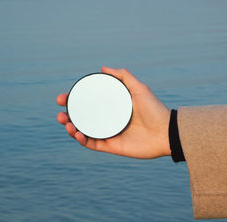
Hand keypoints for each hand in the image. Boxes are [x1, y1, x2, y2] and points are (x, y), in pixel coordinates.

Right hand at [56, 66, 170, 158]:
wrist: (166, 131)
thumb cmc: (154, 109)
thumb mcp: (139, 88)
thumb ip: (123, 76)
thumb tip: (103, 68)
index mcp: (112, 108)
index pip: (88, 104)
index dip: (73, 101)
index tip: (62, 97)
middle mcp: (108, 121)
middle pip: (83, 119)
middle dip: (67, 116)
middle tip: (60, 113)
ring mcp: (109, 134)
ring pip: (84, 132)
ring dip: (71, 129)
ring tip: (65, 123)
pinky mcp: (112, 147)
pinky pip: (93, 144)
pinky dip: (82, 140)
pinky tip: (77, 133)